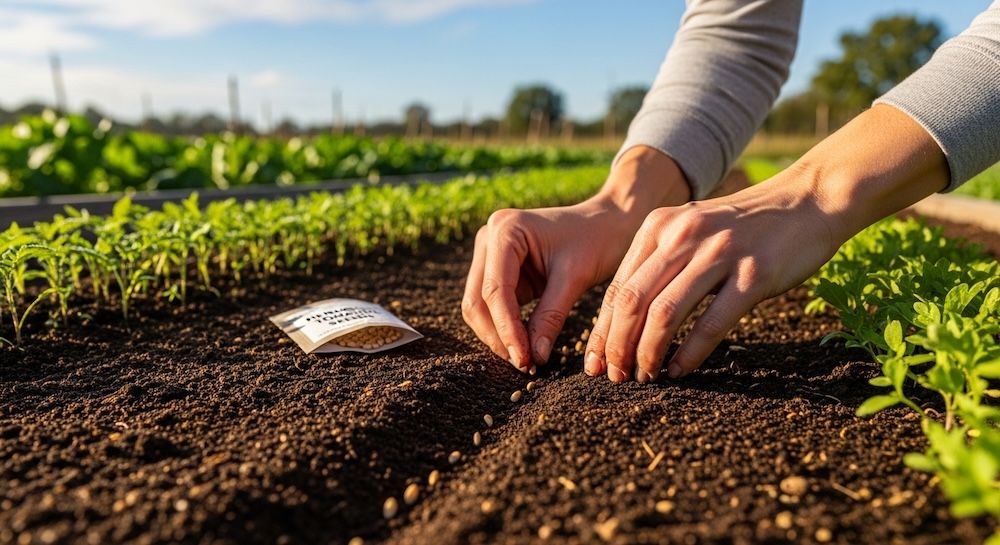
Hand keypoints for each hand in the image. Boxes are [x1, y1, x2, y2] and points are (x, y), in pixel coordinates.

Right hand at [462, 147, 689, 370]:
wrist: (610, 222)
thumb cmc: (597, 239)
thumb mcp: (575, 278)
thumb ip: (550, 317)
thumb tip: (534, 357)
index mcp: (506, 230)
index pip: (495, 290)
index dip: (506, 329)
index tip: (524, 360)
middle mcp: (490, 236)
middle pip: (477, 299)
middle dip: (498, 335)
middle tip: (524, 364)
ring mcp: (491, 252)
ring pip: (479, 305)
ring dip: (498, 334)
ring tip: (526, 358)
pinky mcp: (500, 268)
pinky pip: (493, 305)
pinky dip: (505, 326)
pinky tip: (526, 344)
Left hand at [583, 177, 839, 381]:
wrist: (807, 200)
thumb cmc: (744, 227)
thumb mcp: (692, 229)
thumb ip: (660, 261)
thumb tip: (626, 318)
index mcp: (660, 226)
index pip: (618, 286)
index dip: (602, 329)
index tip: (594, 361)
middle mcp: (684, 235)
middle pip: (633, 301)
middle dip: (618, 346)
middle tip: (616, 376)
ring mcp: (719, 253)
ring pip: (665, 313)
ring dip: (649, 352)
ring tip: (645, 376)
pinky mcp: (753, 275)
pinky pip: (711, 322)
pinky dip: (690, 353)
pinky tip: (680, 371)